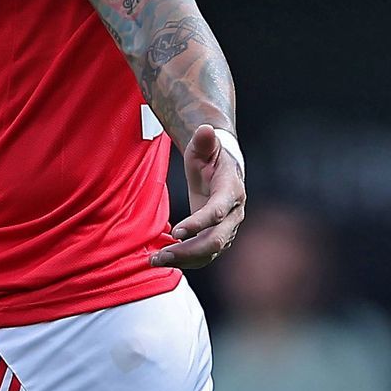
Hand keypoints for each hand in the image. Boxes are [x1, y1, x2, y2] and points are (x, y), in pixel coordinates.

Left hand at [152, 124, 244, 268]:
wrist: (222, 168)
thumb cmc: (210, 155)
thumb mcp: (205, 146)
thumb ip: (204, 140)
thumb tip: (206, 129)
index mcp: (232, 192)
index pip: (218, 212)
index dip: (200, 223)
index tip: (177, 232)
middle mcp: (234, 214)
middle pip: (215, 240)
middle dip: (188, 250)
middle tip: (161, 256)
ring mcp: (228, 228)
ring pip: (209, 252)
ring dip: (184, 260)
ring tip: (155, 261)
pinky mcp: (218, 236)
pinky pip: (205, 254)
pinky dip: (186, 260)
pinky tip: (164, 259)